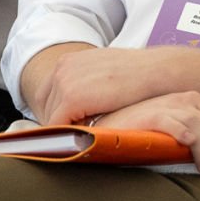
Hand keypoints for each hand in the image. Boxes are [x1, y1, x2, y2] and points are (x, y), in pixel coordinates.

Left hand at [32, 45, 190, 125]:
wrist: (155, 71)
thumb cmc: (135, 75)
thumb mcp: (102, 73)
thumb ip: (84, 85)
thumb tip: (77, 108)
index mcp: (67, 61)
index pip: (46, 95)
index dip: (54, 113)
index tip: (65, 127)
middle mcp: (61, 68)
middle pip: (44, 106)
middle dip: (57, 122)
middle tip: (72, 136)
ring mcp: (65, 81)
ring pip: (50, 117)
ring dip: (63, 129)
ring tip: (81, 137)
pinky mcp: (72, 97)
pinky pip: (57, 125)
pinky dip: (65, 135)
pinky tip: (81, 139)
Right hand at [97, 91, 199, 174]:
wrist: (110, 125)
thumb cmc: (145, 131)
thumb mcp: (177, 126)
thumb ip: (197, 133)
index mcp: (194, 100)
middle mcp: (185, 99)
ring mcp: (168, 105)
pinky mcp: (152, 115)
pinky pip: (179, 126)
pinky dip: (190, 140)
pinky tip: (192, 155)